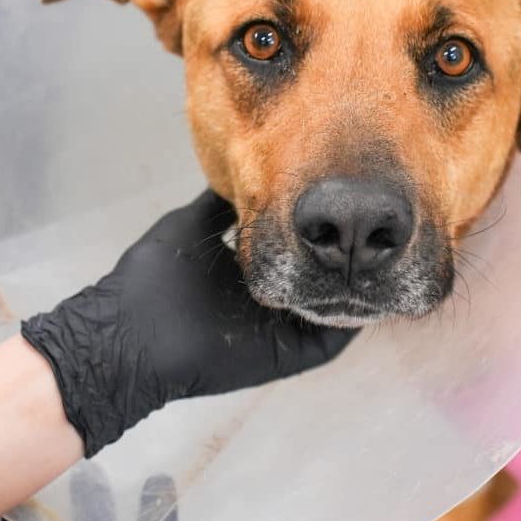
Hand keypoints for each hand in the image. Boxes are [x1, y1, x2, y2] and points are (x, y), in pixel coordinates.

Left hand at [22, 190, 357, 456]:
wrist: (131, 333)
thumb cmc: (153, 278)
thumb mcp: (193, 223)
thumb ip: (222, 203)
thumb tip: (248, 164)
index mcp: (253, 274)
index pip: (302, 250)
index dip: (325, 227)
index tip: (348, 197)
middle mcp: (272, 303)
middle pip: (324, 279)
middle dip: (349, 256)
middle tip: (383, 226)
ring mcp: (283, 331)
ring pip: (335, 309)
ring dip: (359, 287)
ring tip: (389, 255)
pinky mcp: (288, 355)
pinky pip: (331, 340)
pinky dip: (354, 320)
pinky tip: (372, 291)